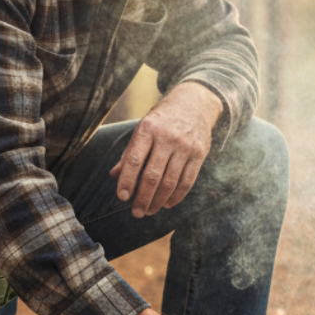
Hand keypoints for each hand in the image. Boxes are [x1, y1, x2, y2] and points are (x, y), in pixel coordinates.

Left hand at [109, 82, 222, 217]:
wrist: (195, 102)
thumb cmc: (162, 119)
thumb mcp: (143, 128)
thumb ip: (130, 153)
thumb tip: (115, 176)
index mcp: (147, 129)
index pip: (134, 160)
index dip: (127, 180)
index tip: (122, 197)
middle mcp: (167, 137)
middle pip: (152, 175)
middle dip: (143, 198)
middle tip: (136, 212)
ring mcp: (185, 146)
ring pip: (170, 182)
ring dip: (158, 201)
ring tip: (149, 211)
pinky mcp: (199, 153)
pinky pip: (187, 181)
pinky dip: (176, 196)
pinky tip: (167, 204)